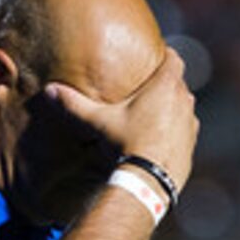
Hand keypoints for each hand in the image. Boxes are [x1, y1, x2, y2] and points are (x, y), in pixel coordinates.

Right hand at [43, 50, 196, 193]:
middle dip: (165, 86)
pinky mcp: (191, 148)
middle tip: (147, 91)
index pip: (173, 58)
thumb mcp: (97, 122)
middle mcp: (184, 101)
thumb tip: (49, 90)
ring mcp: (190, 126)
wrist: (146, 183)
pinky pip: (184, 135)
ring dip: (172, 110)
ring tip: (152, 119)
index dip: (165, 56)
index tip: (156, 57)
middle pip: (178, 84)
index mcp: (165, 85)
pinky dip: (174, 135)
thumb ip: (74, 104)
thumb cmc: (124, 144)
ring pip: (183, 109)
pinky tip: (158, 144)